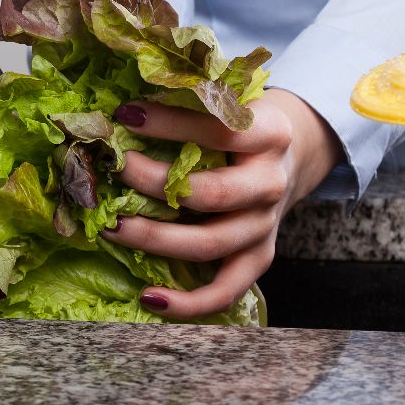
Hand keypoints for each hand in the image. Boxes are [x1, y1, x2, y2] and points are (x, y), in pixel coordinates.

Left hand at [99, 88, 342, 318]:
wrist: (292, 153)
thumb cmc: (240, 124)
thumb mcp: (229, 102)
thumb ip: (189, 101)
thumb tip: (122, 106)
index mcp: (268, 134)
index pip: (217, 130)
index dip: (169, 123)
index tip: (125, 115)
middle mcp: (270, 183)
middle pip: (212, 194)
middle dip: (154, 183)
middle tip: (114, 170)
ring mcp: (266, 226)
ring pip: (210, 244)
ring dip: (155, 240)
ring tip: (112, 228)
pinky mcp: (260, 257)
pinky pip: (226, 291)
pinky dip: (188, 303)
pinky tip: (148, 298)